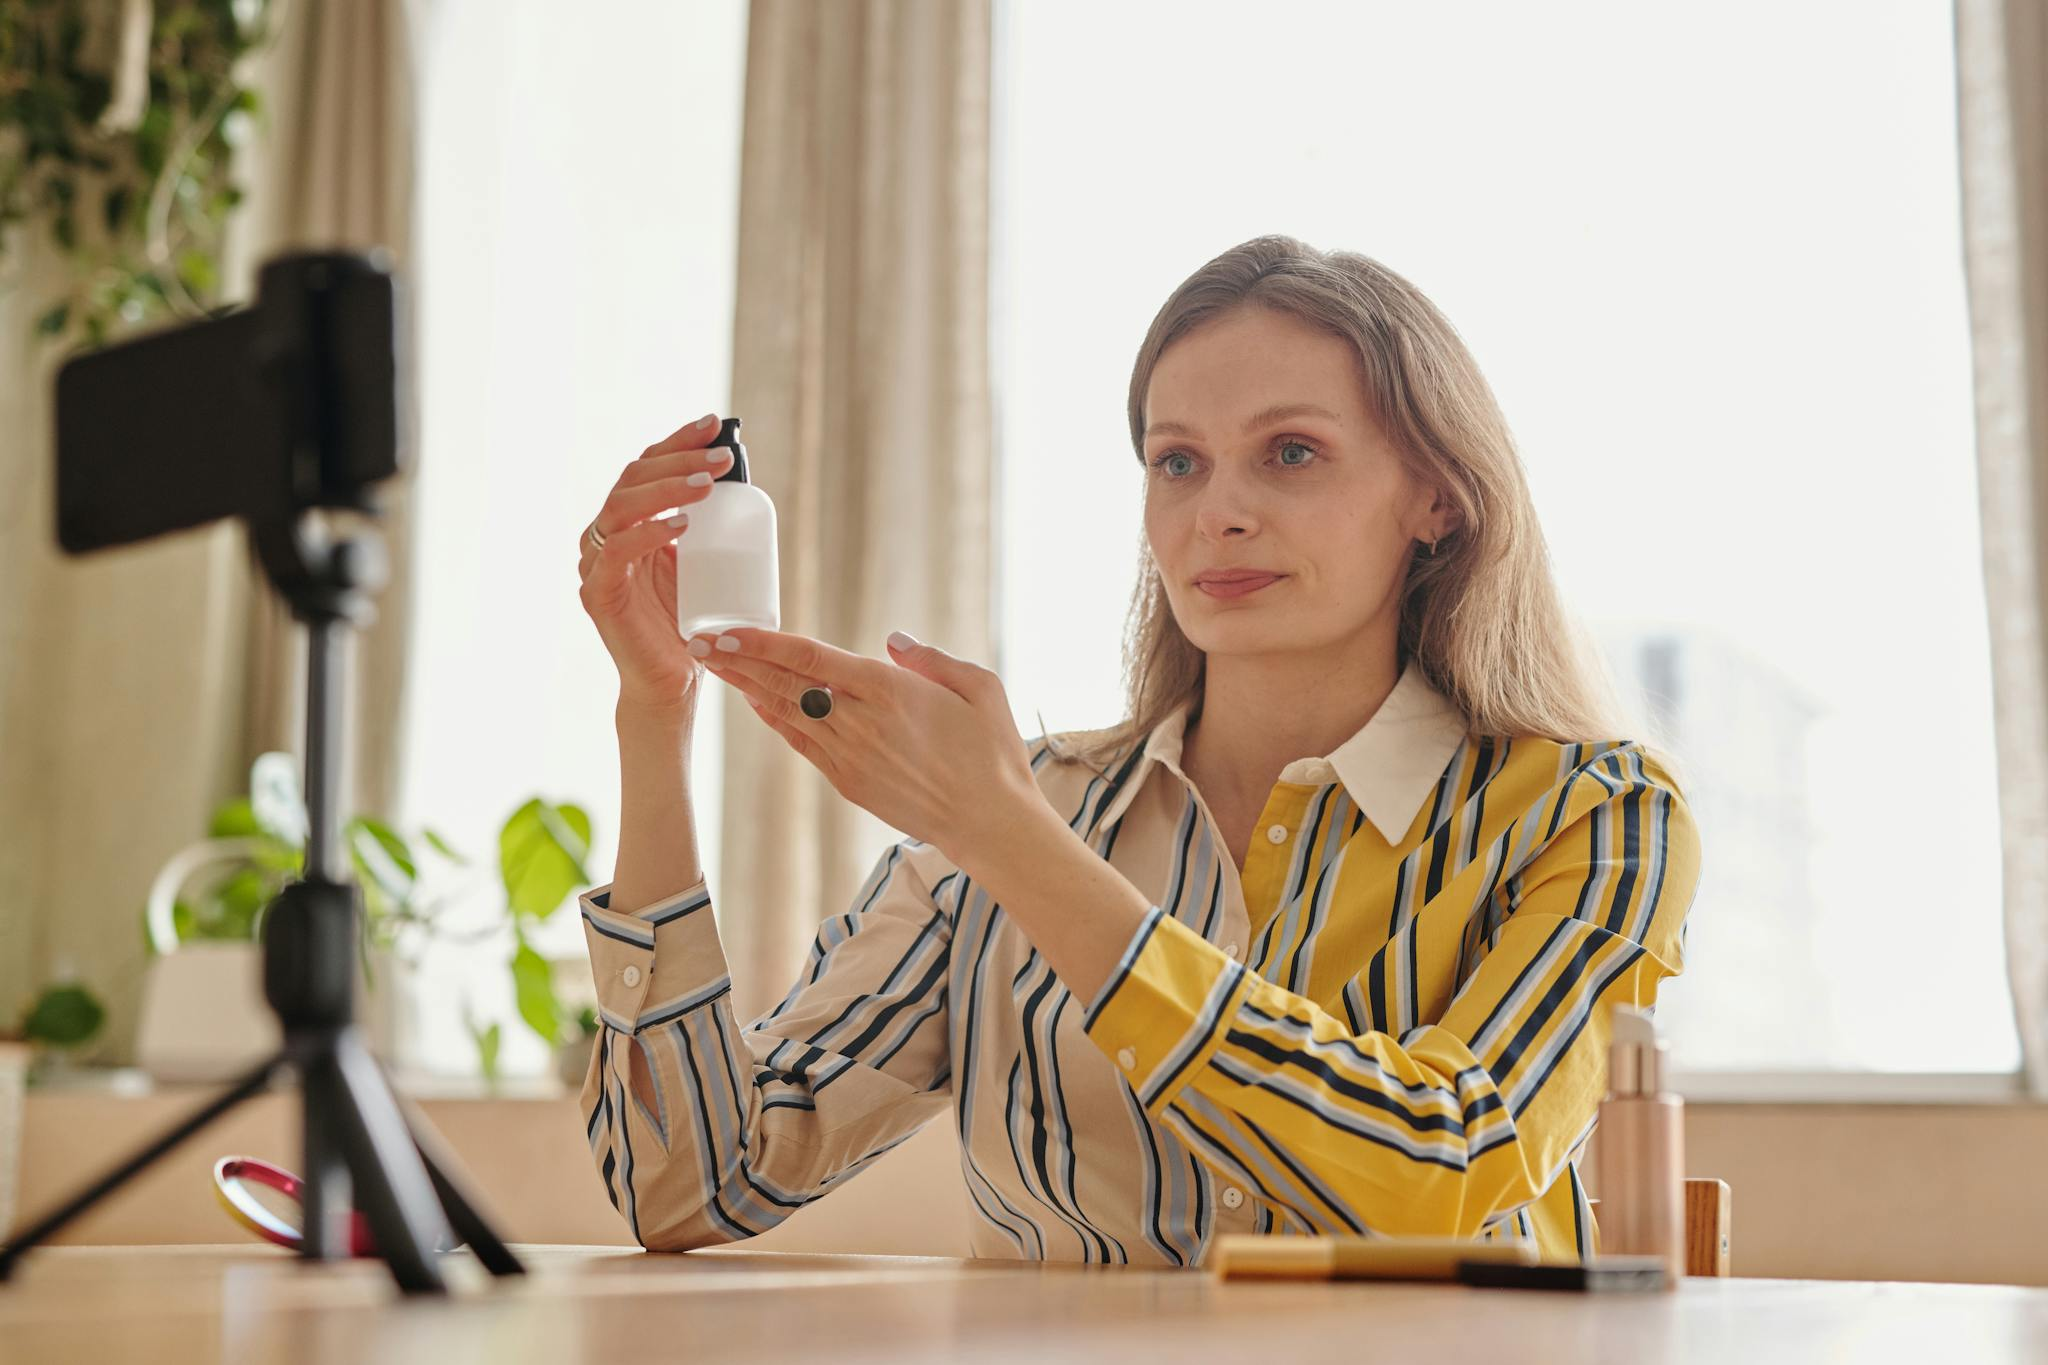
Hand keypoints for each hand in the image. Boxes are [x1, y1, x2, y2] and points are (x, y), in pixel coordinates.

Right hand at [577, 412, 736, 711]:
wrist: (671, 684)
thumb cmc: (689, 623)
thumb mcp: (702, 564)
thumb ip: (706, 527)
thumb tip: (739, 477)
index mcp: (629, 522)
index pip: (647, 467)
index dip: (677, 441)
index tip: (715, 424)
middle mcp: (605, 535)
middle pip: (633, 478)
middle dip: (679, 460)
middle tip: (722, 458)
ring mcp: (597, 563)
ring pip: (622, 506)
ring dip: (666, 489)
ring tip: (707, 484)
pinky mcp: (598, 594)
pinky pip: (617, 553)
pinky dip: (648, 534)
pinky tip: (681, 526)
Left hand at [694, 627, 1044, 864]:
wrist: (990, 823)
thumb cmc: (994, 753)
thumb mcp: (981, 688)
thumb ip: (932, 660)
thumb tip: (891, 641)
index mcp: (891, 691)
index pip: (810, 659)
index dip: (763, 643)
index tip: (728, 630)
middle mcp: (861, 722)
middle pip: (785, 684)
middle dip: (738, 661)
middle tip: (699, 640)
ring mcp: (850, 756)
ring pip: (787, 714)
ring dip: (748, 688)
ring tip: (715, 666)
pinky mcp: (849, 782)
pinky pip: (802, 745)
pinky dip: (776, 721)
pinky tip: (756, 703)